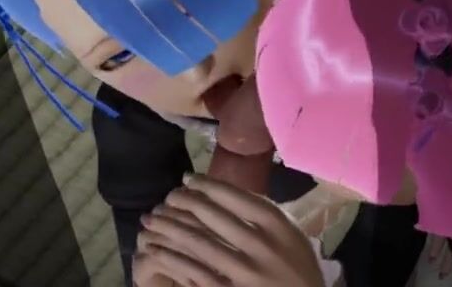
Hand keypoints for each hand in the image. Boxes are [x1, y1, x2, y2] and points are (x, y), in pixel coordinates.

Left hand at [132, 175, 326, 286]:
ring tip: (153, 218)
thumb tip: (229, 190)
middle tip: (168, 196)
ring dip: (171, 228)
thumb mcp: (293, 236)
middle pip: (216, 217)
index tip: (188, 179)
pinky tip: (156, 249)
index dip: (209, 186)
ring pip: (200, 243)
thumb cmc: (298, 270)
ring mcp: (246, 273)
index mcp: (280, 227)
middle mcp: (263, 247)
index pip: (238, 198)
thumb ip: (268, 215)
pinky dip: (172, 258)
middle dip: (185, 202)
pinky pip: (194, 273)